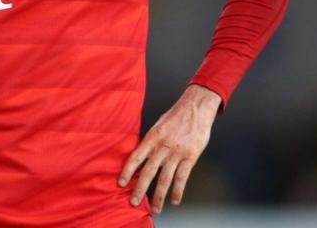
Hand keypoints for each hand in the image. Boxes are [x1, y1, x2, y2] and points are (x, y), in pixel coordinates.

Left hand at [118, 85, 220, 213]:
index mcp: (152, 137)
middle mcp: (162, 146)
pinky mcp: (191, 156)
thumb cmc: (175, 116)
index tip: (120, 183)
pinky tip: (174, 200)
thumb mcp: (158, 125)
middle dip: (140, 189)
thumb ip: (150, 142)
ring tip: (156, 209)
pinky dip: (178, 190)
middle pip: (148, 171)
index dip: (127, 171)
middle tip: (133, 202)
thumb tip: (139, 159)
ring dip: (159, 196)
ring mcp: (177, 152)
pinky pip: (183, 177)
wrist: (196, 107)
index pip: (135, 157)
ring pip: (165, 178)